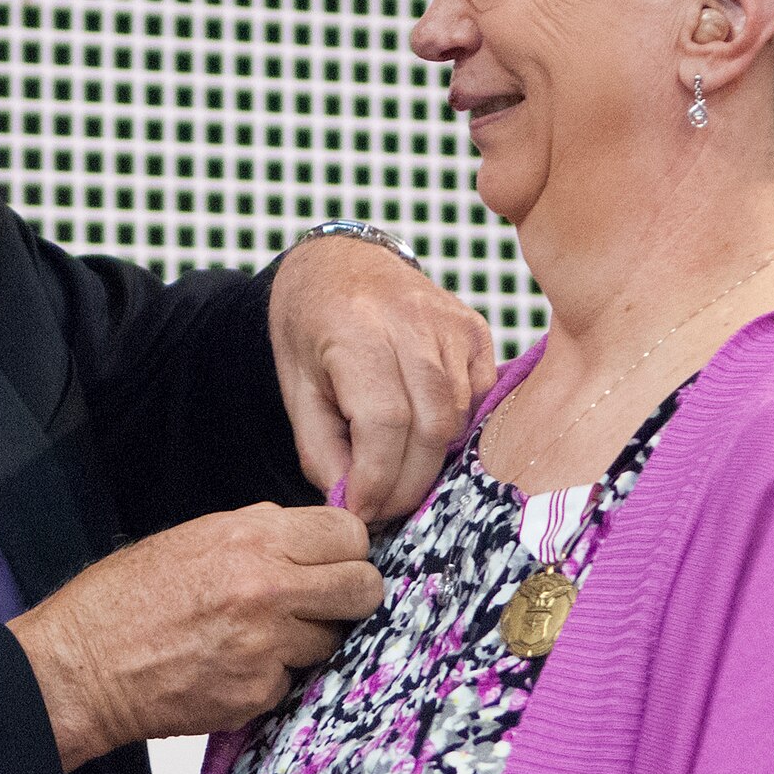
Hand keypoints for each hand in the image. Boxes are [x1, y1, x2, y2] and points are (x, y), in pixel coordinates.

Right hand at [6, 504, 382, 771]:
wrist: (82, 665)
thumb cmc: (125, 599)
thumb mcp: (194, 537)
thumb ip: (260, 534)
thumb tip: (312, 540)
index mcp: (252, 539)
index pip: (349, 534)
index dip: (345, 549)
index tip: (334, 560)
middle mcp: (268, 589)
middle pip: (363, 589)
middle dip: (349, 596)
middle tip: (322, 602)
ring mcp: (267, 646)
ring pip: (332, 640)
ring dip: (307, 640)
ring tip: (257, 636)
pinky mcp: (259, 693)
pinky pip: (294, 680)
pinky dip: (272, 676)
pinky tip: (232, 665)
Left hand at [268, 236, 495, 523]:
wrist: (337, 264)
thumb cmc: (310, 327)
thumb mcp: (295, 388)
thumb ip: (321, 450)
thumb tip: (356, 504)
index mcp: (356, 329)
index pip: (384, 422)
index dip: (378, 479)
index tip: (362, 510)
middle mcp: (411, 319)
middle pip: (431, 426)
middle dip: (408, 483)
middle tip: (383, 508)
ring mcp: (451, 322)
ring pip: (458, 418)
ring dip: (431, 463)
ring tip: (398, 478)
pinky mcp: (476, 330)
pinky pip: (478, 400)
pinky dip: (455, 432)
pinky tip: (423, 440)